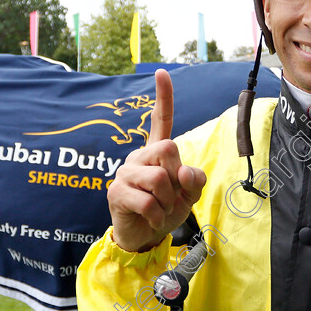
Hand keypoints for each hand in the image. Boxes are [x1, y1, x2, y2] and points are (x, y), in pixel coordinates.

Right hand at [107, 69, 206, 251]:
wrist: (145, 237)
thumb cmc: (166, 210)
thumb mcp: (189, 195)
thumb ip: (194, 180)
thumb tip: (184, 171)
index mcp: (156, 153)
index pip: (160, 120)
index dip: (163, 97)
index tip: (162, 72)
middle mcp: (139, 157)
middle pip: (168, 148)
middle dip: (177, 176)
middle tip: (171, 195)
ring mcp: (125, 173)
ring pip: (160, 178)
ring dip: (168, 201)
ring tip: (160, 210)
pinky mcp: (116, 192)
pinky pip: (148, 201)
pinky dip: (158, 215)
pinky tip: (152, 219)